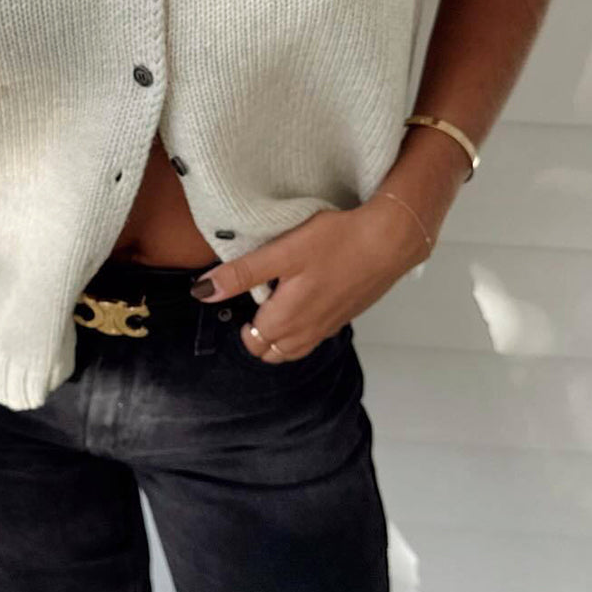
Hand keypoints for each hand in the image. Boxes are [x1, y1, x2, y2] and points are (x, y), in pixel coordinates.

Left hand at [190, 196, 430, 362]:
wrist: (390, 240)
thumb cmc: (336, 242)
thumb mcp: (281, 253)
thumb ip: (241, 274)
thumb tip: (202, 292)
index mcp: (286, 321)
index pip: (251, 341)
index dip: (242, 320)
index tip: (246, 293)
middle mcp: (306, 333)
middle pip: (270, 351)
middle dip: (258, 333)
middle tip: (260, 296)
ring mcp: (328, 328)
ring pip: (293, 348)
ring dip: (280, 333)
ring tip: (280, 297)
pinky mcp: (344, 317)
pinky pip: (314, 335)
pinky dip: (302, 327)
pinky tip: (306, 295)